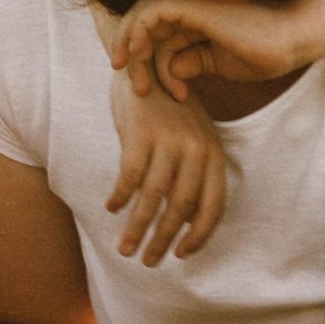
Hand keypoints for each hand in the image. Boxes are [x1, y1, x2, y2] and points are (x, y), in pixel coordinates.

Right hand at [104, 86, 227, 262]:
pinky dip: (120, 196)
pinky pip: (130, 176)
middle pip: (181, 207)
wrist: (147, 62)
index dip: (198, 236)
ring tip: (125, 249)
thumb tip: (182, 222)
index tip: (181, 255)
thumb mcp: (191, 138)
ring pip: (153, 197)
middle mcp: (196, 148)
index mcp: (213, 153)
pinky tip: (111, 208)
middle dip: (163, 240)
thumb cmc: (168, 110)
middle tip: (147, 261)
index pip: (212, 207)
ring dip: (137, 228)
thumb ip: (191, 174)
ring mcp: (169, 140)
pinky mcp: (142, 132)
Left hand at [114, 0, 302, 98]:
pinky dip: (138, 29)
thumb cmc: (263, 53)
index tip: (147, 92)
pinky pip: (151, 11)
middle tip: (137, 88)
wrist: (290, 41)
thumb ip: (194, 63)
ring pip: (142, 18)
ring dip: (131, 45)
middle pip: (145, 29)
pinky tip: (139, 53)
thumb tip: (171, 68)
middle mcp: (190, 12)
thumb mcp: (220, 64)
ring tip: (131, 73)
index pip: (157, 40)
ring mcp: (191, 6)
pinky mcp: (193, 6)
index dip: (148, 66)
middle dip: (135, 58)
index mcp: (196, 26)